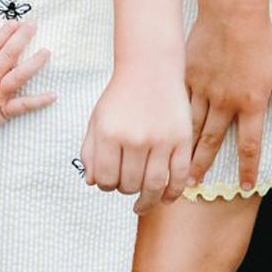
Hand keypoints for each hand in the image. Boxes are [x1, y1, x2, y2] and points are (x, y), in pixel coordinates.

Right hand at [0, 19, 54, 138]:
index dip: (3, 33)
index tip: (14, 22)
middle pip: (8, 54)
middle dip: (21, 38)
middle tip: (33, 25)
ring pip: (19, 75)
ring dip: (34, 63)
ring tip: (47, 52)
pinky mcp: (3, 111)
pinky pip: (24, 105)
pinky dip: (39, 101)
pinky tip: (53, 95)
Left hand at [79, 68, 192, 210]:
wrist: (150, 69)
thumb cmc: (120, 96)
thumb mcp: (97, 119)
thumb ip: (89, 151)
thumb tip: (92, 183)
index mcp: (109, 134)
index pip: (105, 179)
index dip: (105, 185)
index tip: (109, 182)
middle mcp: (135, 138)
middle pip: (129, 184)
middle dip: (125, 190)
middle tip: (126, 184)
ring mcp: (161, 140)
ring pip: (154, 185)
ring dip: (148, 199)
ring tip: (143, 202)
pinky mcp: (182, 139)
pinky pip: (179, 176)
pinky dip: (173, 193)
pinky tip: (165, 198)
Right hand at [185, 9, 271, 189]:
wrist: (232, 13)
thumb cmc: (260, 39)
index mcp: (252, 102)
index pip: (249, 144)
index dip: (247, 167)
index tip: (244, 185)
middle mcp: (225, 101)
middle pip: (212, 141)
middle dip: (202, 165)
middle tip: (190, 185)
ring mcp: (203, 89)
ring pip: (191, 126)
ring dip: (184, 148)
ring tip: (174, 166)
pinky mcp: (187, 77)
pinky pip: (179, 103)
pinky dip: (173, 119)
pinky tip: (164, 132)